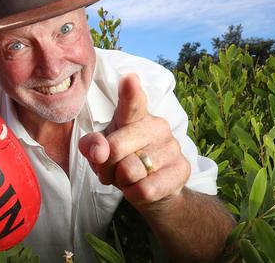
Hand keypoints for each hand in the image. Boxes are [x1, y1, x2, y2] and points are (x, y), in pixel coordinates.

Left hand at [78, 73, 190, 206]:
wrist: (154, 191)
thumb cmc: (123, 161)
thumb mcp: (101, 152)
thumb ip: (92, 146)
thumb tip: (98, 151)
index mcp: (135, 116)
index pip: (131, 102)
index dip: (130, 91)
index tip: (129, 79)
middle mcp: (156, 125)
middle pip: (115, 148)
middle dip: (105, 166)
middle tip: (111, 170)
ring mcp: (172, 146)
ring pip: (129, 171)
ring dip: (121, 182)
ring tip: (129, 178)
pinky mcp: (182, 169)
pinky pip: (145, 189)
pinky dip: (134, 194)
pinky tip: (139, 189)